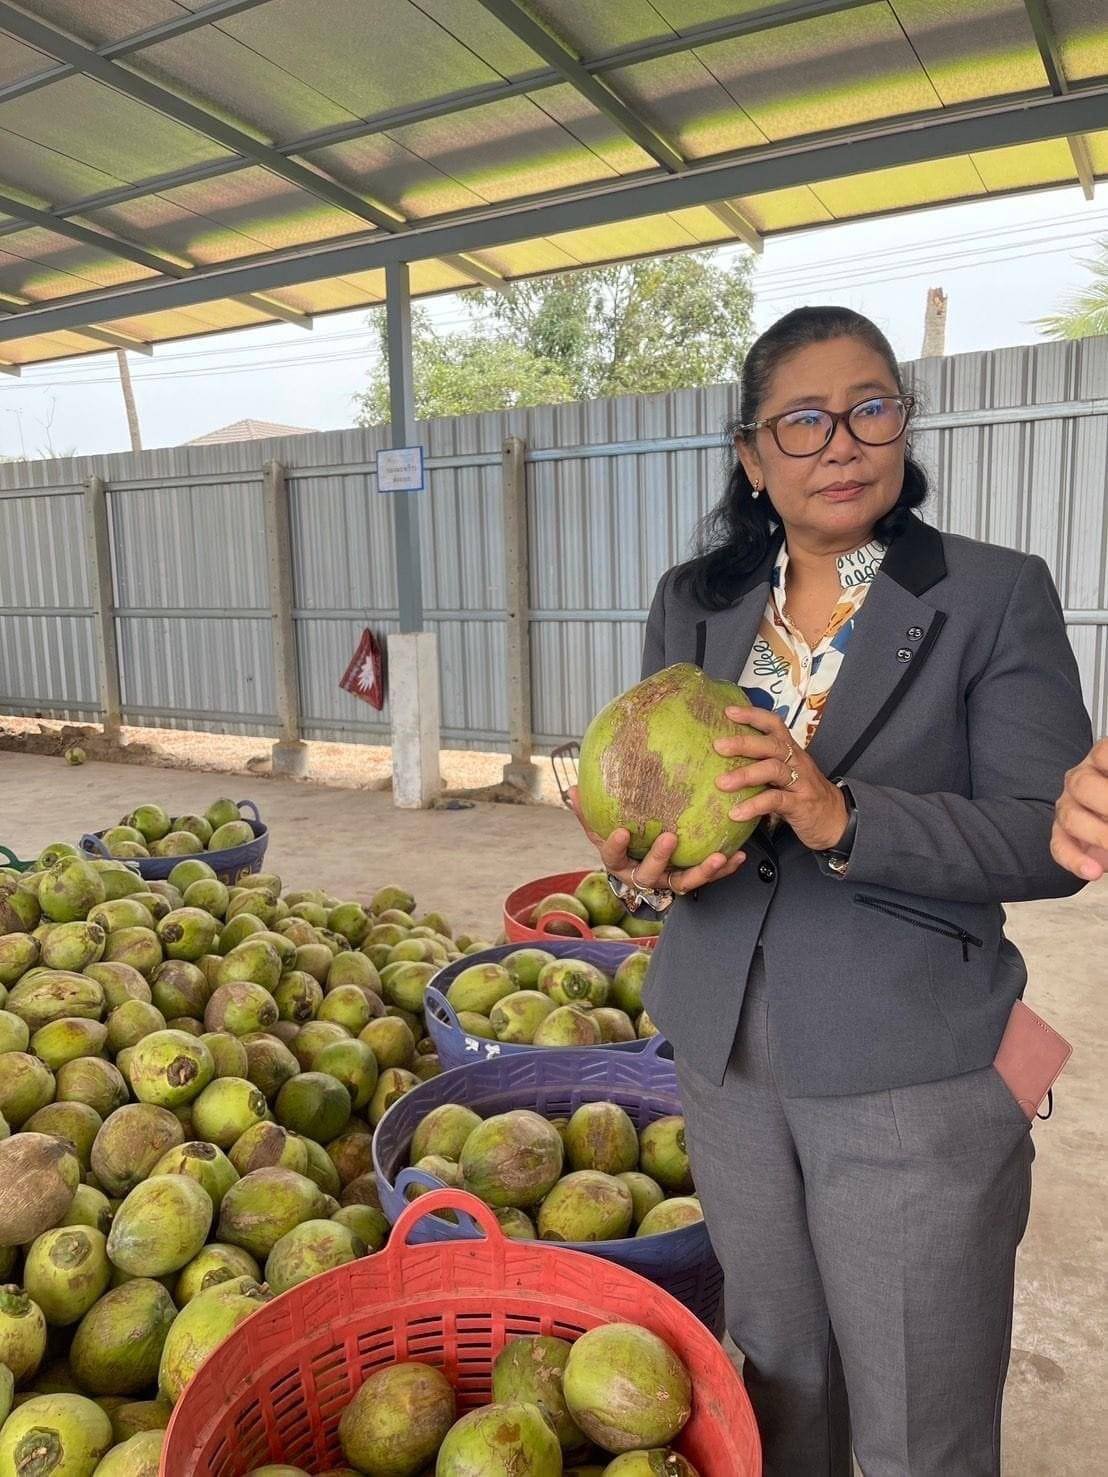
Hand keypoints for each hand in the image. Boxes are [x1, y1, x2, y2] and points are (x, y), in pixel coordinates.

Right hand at [568, 787, 746, 894]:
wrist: (638, 867)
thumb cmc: (621, 841)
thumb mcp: (601, 828)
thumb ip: (588, 812)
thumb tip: (571, 789)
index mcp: (619, 863)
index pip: (613, 857)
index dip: (616, 846)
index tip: (621, 831)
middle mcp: (643, 877)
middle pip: (650, 874)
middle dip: (660, 857)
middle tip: (671, 837)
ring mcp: (667, 881)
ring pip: (684, 882)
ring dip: (702, 871)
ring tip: (719, 857)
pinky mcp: (688, 880)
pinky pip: (708, 878)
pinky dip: (725, 869)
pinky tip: (739, 855)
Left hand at [713, 707, 848, 851]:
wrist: (836, 819)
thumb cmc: (802, 794)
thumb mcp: (786, 774)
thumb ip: (762, 765)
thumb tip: (723, 761)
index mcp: (791, 751)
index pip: (774, 725)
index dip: (753, 715)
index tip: (729, 711)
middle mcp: (797, 762)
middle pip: (772, 745)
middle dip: (744, 743)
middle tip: (718, 746)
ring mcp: (800, 782)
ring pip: (773, 769)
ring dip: (745, 774)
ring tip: (721, 783)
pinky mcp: (801, 804)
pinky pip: (775, 801)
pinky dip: (754, 806)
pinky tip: (736, 813)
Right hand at [1051, 738, 1107, 881]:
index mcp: (1104, 760)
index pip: (1104, 753)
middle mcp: (1083, 779)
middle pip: (1082, 785)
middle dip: (1106, 803)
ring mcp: (1070, 805)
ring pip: (1070, 817)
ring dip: (1099, 835)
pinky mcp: (1063, 834)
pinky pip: (1060, 846)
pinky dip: (1076, 861)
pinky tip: (1094, 870)